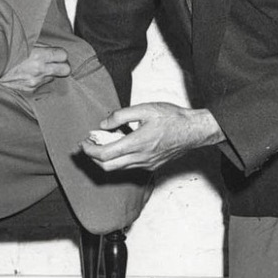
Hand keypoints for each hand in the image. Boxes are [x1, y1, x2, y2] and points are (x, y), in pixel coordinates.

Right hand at [0, 44, 70, 92]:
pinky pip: (41, 84)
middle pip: (65, 70)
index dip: (60, 53)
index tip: (56, 52)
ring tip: (37, 67)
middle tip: (55, 62)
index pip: (63, 55)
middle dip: (62, 65)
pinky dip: (38, 79)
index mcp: (38, 55)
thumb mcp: (24, 43)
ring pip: (52, 77)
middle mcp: (39, 70)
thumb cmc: (6, 51)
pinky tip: (29, 74)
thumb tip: (50, 48)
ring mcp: (35, 81)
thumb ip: (39, 46)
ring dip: (48, 72)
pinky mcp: (29, 89)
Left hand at [80, 102, 221, 171]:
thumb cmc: (172, 117)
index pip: (104, 155)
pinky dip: (118, 159)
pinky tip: (120, 145)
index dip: (89, 150)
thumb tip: (103, 124)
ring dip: (105, 159)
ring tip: (102, 143)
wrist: (193, 131)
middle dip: (93, 158)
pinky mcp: (152, 166)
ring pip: (118, 169)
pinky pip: (129, 166)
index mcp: (137, 144)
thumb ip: (121, 115)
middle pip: (107, 167)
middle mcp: (140, 159)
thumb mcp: (145, 108)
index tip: (83, 142)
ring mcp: (146, 165)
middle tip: (88, 145)